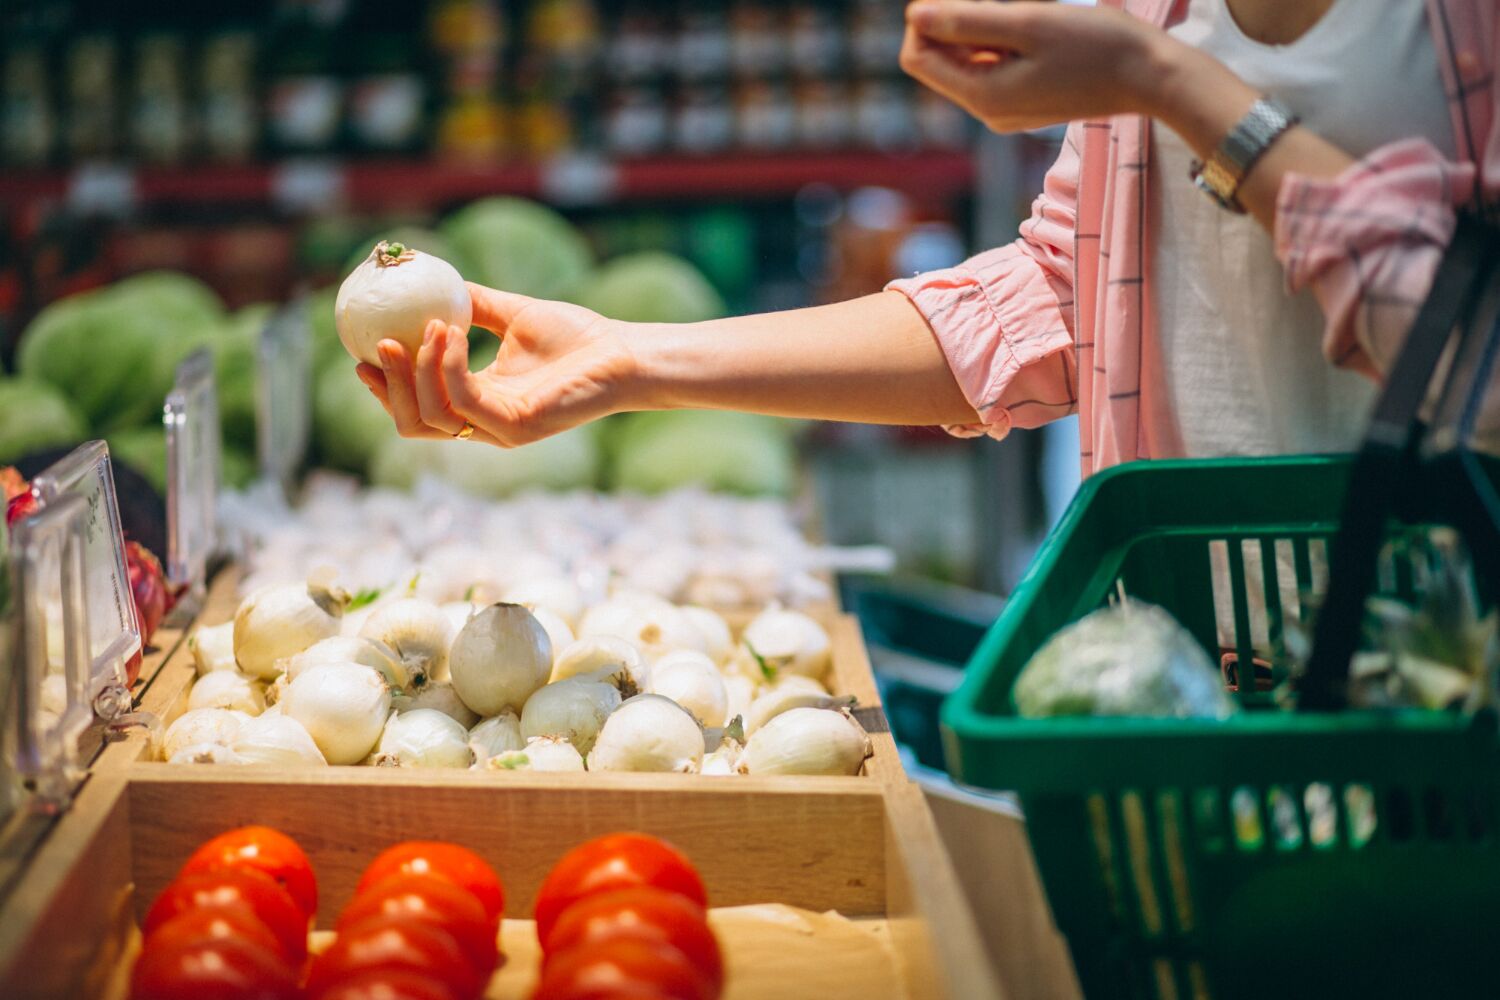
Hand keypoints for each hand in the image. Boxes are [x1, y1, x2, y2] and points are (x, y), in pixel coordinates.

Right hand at [357, 283, 638, 446]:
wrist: (623, 352)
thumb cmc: (579, 337)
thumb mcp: (513, 314)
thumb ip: (474, 304)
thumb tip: (436, 279)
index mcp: (481, 404)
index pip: (419, 408)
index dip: (385, 387)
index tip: (362, 351)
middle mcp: (485, 425)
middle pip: (413, 423)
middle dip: (387, 387)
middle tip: (377, 344)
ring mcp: (499, 431)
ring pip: (430, 416)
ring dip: (417, 369)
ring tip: (425, 327)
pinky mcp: (515, 427)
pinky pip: (462, 399)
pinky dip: (447, 364)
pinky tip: (448, 331)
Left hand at [900, 1, 1176, 132]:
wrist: (1149, 78)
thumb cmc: (1096, 46)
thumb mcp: (1028, 24)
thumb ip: (967, 21)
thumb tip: (916, 15)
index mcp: (983, 96)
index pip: (918, 57)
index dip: (926, 19)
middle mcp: (986, 112)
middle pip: (937, 61)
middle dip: (953, 24)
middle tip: (999, 3)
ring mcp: (1004, 112)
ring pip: (964, 63)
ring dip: (978, 31)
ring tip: (1020, 15)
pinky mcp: (1021, 104)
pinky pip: (990, 69)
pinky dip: (996, 44)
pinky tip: (1029, 30)